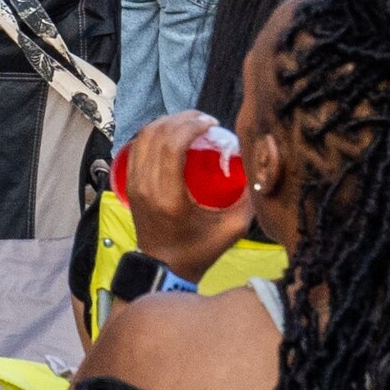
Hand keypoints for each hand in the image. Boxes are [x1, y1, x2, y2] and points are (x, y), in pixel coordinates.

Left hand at [112, 113, 252, 278]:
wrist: (163, 270)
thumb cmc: (198, 251)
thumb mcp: (232, 229)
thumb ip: (248, 200)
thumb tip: (260, 170)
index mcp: (169, 197)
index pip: (171, 146)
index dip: (190, 125)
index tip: (211, 123)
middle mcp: (146, 187)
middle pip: (156, 135)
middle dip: (181, 119)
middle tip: (203, 119)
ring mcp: (134, 185)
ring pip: (143, 138)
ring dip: (166, 123)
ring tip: (189, 122)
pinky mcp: (129, 185)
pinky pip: (137, 148)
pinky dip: (153, 134)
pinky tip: (171, 134)